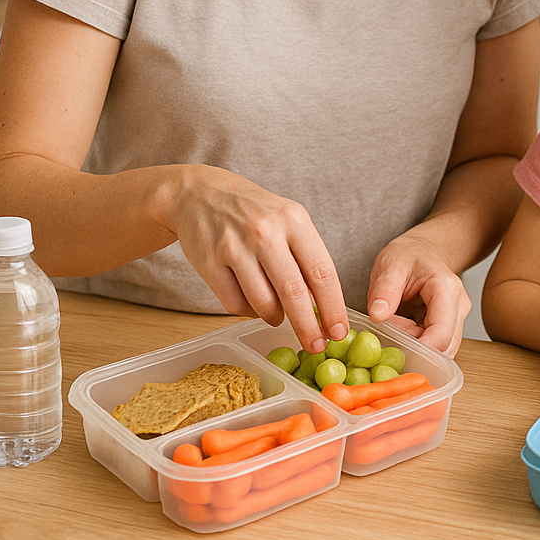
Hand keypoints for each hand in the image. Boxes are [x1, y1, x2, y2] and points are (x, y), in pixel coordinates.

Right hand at [166, 165, 347, 355]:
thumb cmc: (255, 212)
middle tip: (315, 346)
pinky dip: (248, 312)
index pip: (322, 272)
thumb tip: (324, 307)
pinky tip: (253, 304)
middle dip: (307, 327)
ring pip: (262, 302)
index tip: (339, 332)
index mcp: (294, 220)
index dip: (333, 307)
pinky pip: (234, 304)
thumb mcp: (289, 220)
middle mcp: (265, 232)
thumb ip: (306, 258)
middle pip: (293, 293)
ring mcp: (234, 247)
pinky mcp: (208, 262)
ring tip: (278, 316)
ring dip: (275, 318)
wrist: (201, 193)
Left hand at [366, 229, 470, 356]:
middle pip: (442, 346)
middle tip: (389, 328)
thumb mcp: (390, 264)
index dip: (420, 350)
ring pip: (439, 350)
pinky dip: (415, 344)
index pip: (441, 332)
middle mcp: (458, 307)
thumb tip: (377, 316)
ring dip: (413, 346)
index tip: (394, 349)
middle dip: (412, 346)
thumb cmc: (409, 255)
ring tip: (396, 322)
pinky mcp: (450, 329)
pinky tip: (403, 327)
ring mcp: (457, 320)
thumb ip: (384, 289)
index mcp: (446, 289)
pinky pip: (434, 347)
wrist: (423, 251)